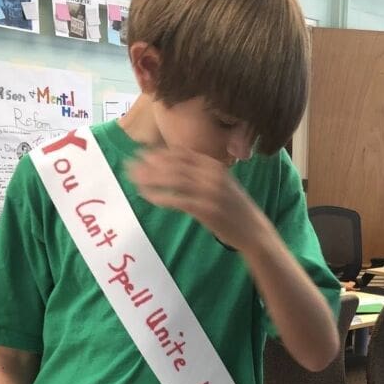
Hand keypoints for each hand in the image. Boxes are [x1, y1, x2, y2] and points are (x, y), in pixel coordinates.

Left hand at [127, 145, 266, 251]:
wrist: (254, 231)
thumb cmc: (235, 209)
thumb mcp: (222, 184)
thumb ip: (204, 174)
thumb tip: (177, 168)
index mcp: (215, 166)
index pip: (182, 154)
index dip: (159, 152)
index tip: (141, 153)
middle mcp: (212, 175)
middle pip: (174, 164)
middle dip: (149, 163)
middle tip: (129, 165)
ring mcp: (210, 192)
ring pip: (174, 180)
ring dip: (151, 178)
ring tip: (134, 180)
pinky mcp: (206, 209)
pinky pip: (178, 200)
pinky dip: (161, 197)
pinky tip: (147, 196)